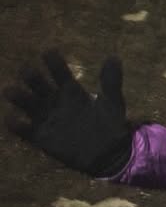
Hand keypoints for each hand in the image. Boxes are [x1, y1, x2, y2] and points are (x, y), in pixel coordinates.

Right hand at [5, 50, 132, 175]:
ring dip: (19, 97)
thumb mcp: (112, 102)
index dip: (54, 63)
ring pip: (28, 104)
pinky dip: (18, 126)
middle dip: (32, 78)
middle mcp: (55, 101)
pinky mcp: (42, 137)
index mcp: (71, 90)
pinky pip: (26, 131)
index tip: (49, 52)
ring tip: (9, 90)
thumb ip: (111, 81)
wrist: (107, 153)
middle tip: (27, 70)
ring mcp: (47, 118)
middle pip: (40, 85)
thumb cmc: (110, 125)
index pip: (60, 73)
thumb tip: (114, 57)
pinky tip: (12, 120)